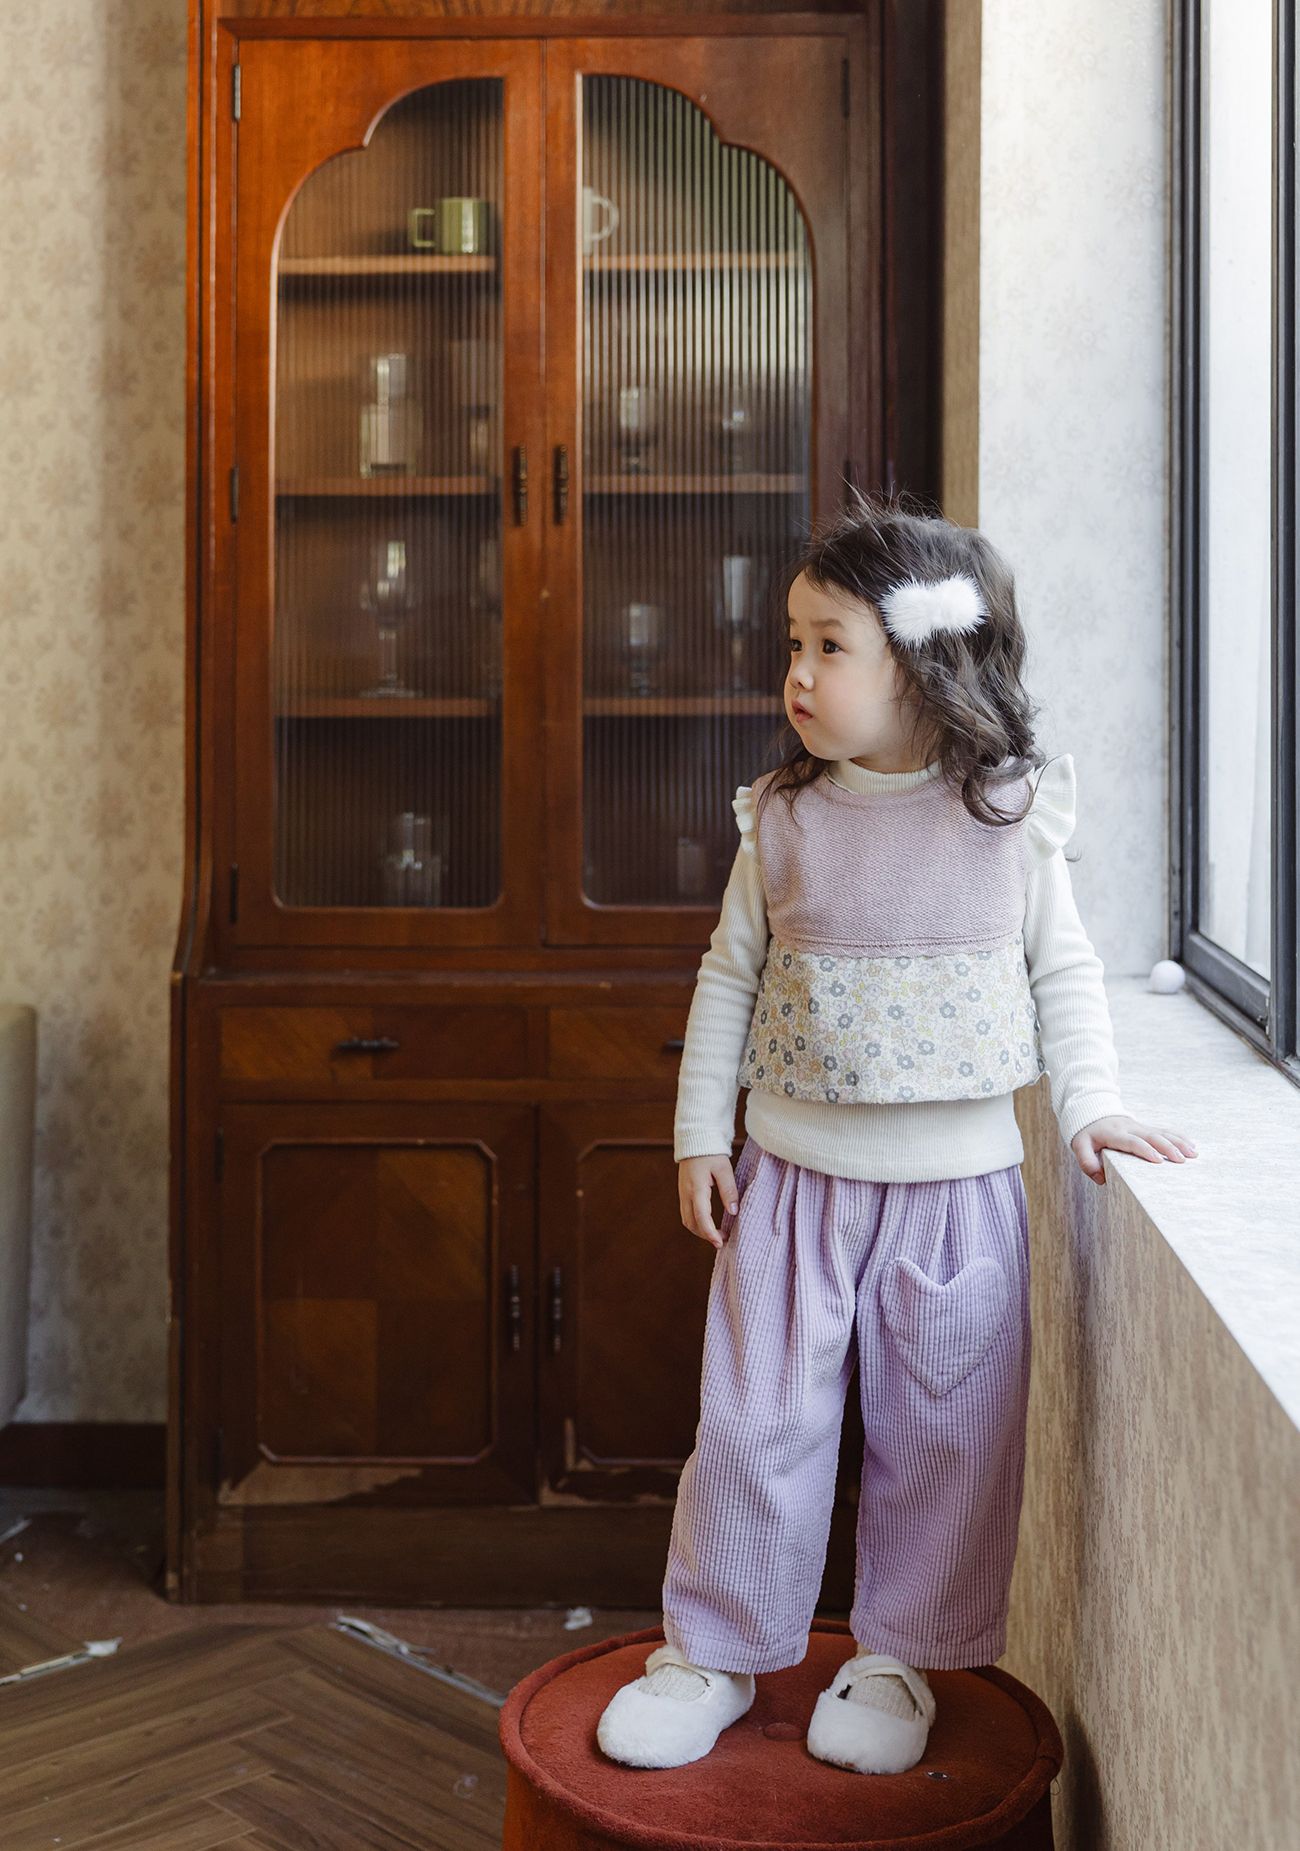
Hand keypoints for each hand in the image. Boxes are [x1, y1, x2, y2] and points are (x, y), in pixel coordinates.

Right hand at [678, 1153, 737, 1249]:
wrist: (695, 1140)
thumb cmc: (711, 1153)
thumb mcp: (724, 1170)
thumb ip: (728, 1191)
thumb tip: (733, 1212)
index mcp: (696, 1188)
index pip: (701, 1217)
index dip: (710, 1233)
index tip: (720, 1243)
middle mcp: (686, 1194)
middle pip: (691, 1223)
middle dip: (706, 1235)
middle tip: (723, 1240)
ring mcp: (682, 1194)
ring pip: (687, 1220)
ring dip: (700, 1231)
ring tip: (717, 1235)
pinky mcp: (683, 1192)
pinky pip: (686, 1214)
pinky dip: (696, 1223)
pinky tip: (708, 1224)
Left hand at [1070, 1114, 1198, 1185]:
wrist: (1092, 1112)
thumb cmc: (1087, 1134)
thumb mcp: (1079, 1145)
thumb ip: (1086, 1161)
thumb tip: (1101, 1178)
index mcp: (1114, 1134)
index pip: (1131, 1142)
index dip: (1145, 1150)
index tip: (1158, 1161)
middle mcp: (1130, 1128)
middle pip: (1152, 1136)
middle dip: (1168, 1147)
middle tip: (1182, 1160)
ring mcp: (1140, 1127)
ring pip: (1162, 1132)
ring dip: (1179, 1142)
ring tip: (1194, 1153)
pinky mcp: (1146, 1128)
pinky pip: (1165, 1130)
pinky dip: (1179, 1137)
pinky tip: (1192, 1145)